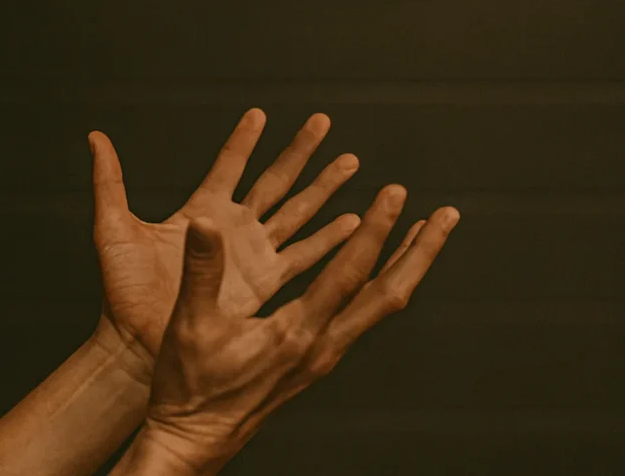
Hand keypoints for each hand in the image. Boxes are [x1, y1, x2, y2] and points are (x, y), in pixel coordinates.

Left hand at [88, 109, 361, 380]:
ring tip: (351, 163)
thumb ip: (109, 182)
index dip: (243, 140)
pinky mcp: (263, 283)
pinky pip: (303, 255)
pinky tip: (352, 222)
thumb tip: (96, 138)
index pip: (228, 165)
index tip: (259, 114)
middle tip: (322, 122)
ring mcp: (249, 255)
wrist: (138, 345)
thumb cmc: (123, 292)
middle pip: (274, 180)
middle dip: (300, 152)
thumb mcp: (114, 228)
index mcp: (199, 211)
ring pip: (297, 212)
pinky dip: (329, 238)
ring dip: (324, 189)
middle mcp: (230, 228)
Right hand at [131, 191, 459, 474]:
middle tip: (445, 217)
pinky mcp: (314, 361)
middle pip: (388, 295)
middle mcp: (320, 347)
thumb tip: (205, 223)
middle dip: (420, 253)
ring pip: (379, 308)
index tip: (393, 196)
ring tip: (422, 236)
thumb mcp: (191, 324)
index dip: (375, 231)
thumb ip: (202, 270)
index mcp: (296, 334)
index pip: (349, 275)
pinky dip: (377, 286)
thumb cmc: (191, 389)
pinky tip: (372, 273)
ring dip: (405, 268)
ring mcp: (321, 357)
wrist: (193, 440)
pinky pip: (360, 317)